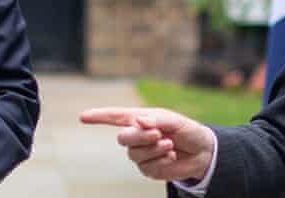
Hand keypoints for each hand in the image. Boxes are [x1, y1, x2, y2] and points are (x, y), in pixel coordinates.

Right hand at [80, 107, 213, 181]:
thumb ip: (156, 119)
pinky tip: (171, 156)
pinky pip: (146, 166)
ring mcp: (141, 153)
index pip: (114, 117)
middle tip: (159, 134)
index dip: (98, 116)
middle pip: (122, 137)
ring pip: (134, 153)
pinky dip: (160, 160)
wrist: (201, 152)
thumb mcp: (174, 120)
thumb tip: (139, 121)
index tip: (83, 116)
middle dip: (139, 136)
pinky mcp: (148, 169)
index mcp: (139, 119)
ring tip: (169, 145)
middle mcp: (136, 136)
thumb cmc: (186, 130)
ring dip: (153, 149)